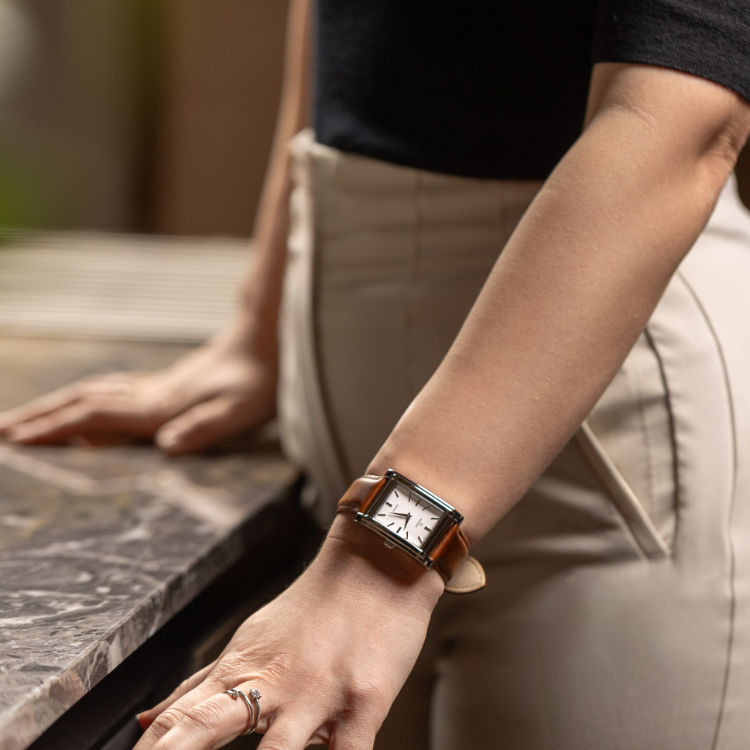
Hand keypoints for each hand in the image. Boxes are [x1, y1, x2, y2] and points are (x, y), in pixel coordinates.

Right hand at [0, 319, 276, 452]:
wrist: (265, 343)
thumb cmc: (259, 382)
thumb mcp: (241, 411)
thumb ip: (206, 427)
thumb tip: (166, 446)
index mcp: (159, 407)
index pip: (95, 417)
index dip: (55, 429)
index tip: (15, 440)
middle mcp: (148, 396)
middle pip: (80, 403)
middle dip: (37, 417)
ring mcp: (152, 388)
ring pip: (90, 395)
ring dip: (53, 407)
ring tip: (22, 421)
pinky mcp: (162, 385)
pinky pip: (109, 393)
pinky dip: (82, 402)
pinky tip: (80, 408)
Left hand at [134, 515, 442, 749]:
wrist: (378, 563)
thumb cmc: (316, 606)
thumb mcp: (253, 640)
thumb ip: (201, 686)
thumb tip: (149, 719)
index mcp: (242, 668)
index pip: (178, 718)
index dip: (149, 748)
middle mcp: (275, 683)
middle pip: (208, 727)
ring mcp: (319, 693)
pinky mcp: (365, 702)